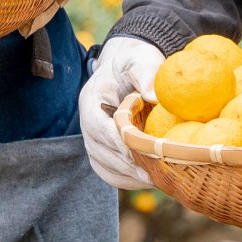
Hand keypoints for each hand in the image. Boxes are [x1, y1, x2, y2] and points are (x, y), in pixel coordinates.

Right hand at [78, 35, 161, 190]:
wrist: (128, 67)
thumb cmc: (136, 62)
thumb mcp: (141, 60)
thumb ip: (146, 74)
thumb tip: (154, 96)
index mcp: (91, 99)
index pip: (98, 126)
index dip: (117, 142)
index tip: (138, 154)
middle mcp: (87, 121)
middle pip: (99, 150)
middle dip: (125, 165)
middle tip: (151, 175)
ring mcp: (92, 137)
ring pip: (102, 165)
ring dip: (126, 176)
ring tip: (152, 181)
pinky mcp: (102, 148)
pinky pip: (108, 170)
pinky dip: (125, 179)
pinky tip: (146, 180)